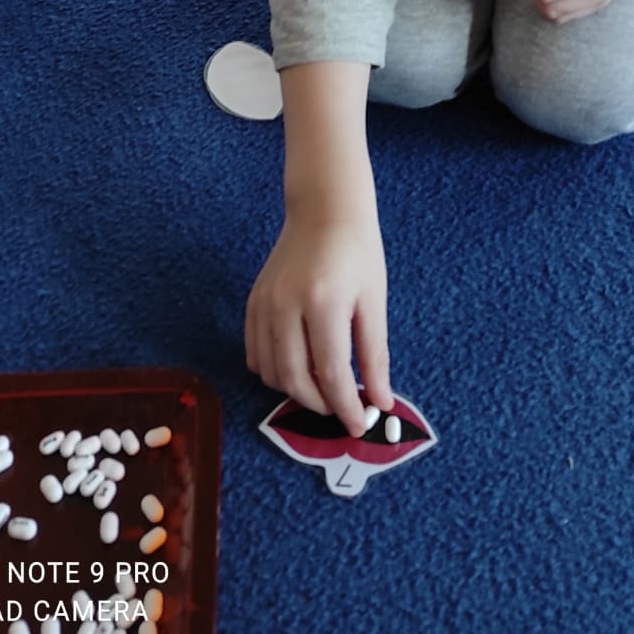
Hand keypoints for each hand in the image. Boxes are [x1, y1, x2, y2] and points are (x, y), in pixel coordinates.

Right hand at [245, 206, 393, 439]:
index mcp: (323, 303)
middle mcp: (286, 305)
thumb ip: (374, 355)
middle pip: (295, 379)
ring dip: (295, 390)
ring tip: (322, 386)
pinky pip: (255, 354)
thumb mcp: (374, 302)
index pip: (330, 373)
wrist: (325, 209)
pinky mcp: (253, 302)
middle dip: (320, 404)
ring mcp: (264, 303)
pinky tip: (297, 366)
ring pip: (270, 372)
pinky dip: (274, 371)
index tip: (359, 424)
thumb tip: (380, 401)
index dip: (346, 406)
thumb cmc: (358, 252)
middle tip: (342, 407)